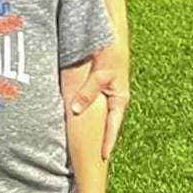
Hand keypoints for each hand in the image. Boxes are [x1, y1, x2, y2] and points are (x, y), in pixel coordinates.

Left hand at [68, 37, 130, 159]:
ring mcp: (107, 93)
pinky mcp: (98, 85)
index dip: (107, 143)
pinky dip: (84, 111)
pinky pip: (91, 103)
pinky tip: (73, 117)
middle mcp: (114, 99)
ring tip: (80, 143)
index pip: (112, 127)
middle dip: (98, 139)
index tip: (102, 157)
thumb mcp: (101, 74)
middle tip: (90, 157)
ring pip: (96, 114)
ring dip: (89, 126)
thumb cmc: (111, 53)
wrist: (112, 34)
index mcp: (119, 99)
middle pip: (105, 124)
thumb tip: (76, 111)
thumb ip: (88, 92)